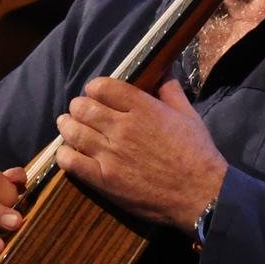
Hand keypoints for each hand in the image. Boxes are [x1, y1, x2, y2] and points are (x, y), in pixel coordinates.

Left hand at [55, 78, 226, 231]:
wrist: (199, 193)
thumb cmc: (197, 153)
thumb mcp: (189, 115)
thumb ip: (171, 91)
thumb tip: (163, 70)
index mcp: (143, 108)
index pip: (102, 87)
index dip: (95, 88)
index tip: (96, 94)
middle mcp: (122, 128)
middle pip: (82, 107)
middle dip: (78, 106)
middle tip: (81, 111)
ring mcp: (110, 154)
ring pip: (73, 132)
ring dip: (67, 126)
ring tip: (69, 126)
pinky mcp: (104, 179)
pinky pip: (71, 161)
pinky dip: (65, 154)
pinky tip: (69, 152)